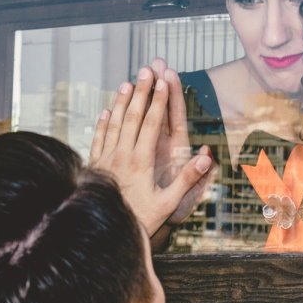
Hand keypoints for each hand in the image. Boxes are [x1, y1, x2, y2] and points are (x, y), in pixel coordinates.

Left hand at [89, 63, 213, 237]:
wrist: (105, 231)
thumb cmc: (141, 219)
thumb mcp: (169, 203)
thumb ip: (188, 179)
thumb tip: (207, 157)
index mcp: (141, 162)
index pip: (151, 124)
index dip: (159, 102)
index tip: (164, 82)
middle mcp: (121, 156)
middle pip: (132, 117)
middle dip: (141, 92)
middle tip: (146, 71)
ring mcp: (106, 159)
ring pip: (114, 123)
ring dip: (121, 101)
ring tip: (127, 83)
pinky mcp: (95, 166)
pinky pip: (99, 138)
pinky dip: (103, 122)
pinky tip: (105, 111)